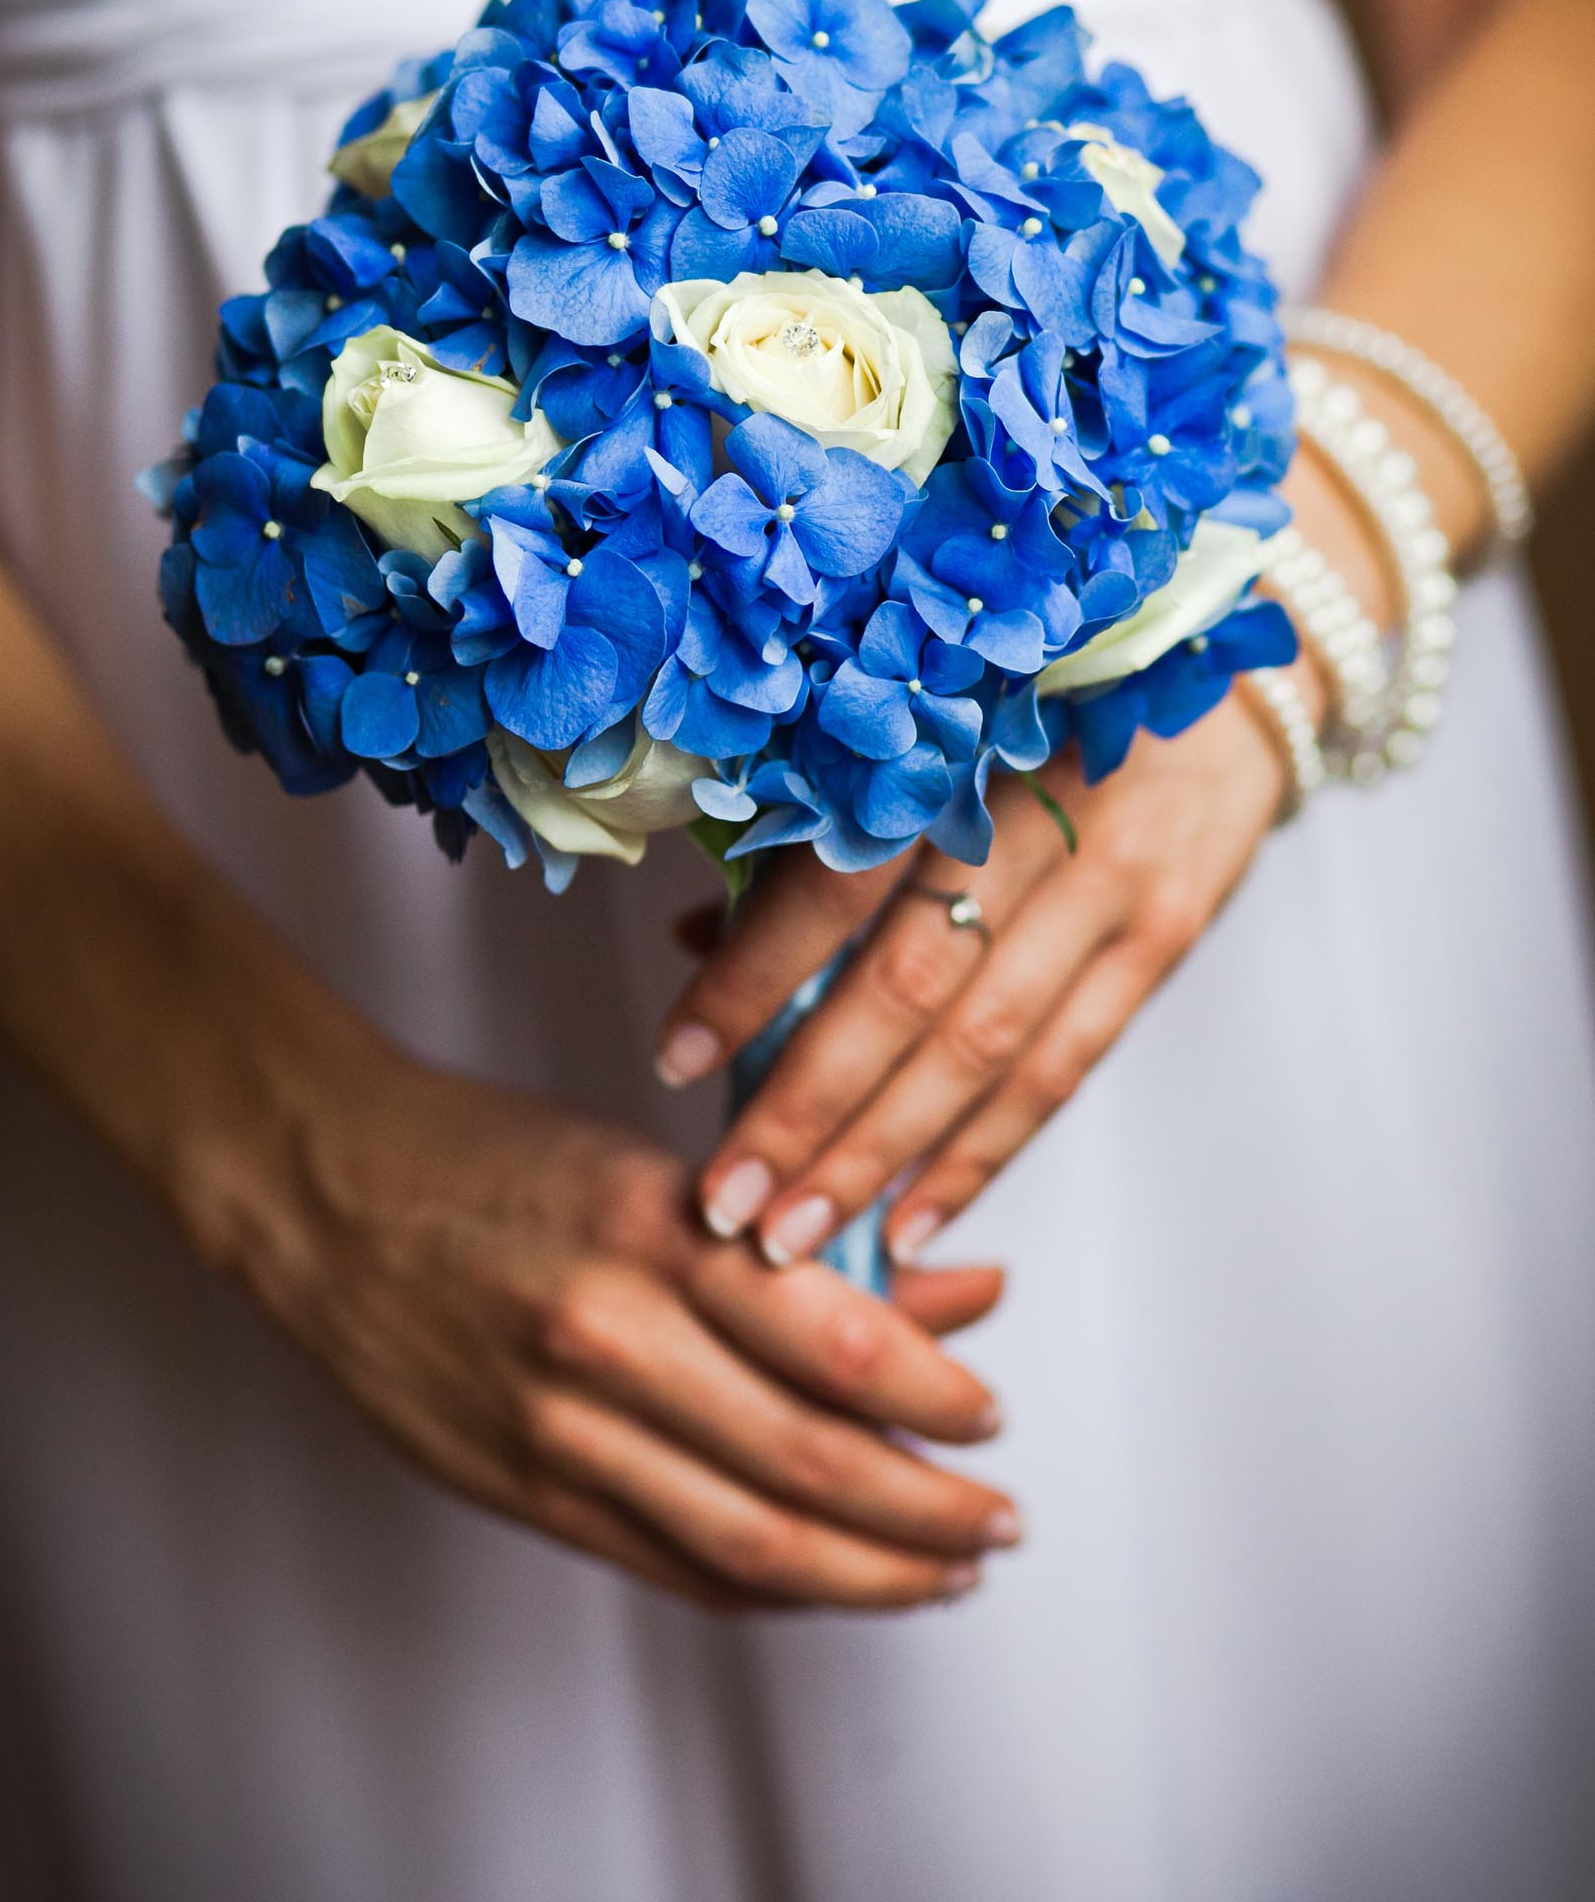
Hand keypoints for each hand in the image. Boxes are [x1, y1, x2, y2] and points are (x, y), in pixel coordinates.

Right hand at [182, 1042, 1016, 1611]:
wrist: (325, 1192)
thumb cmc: (495, 1160)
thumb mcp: (658, 1169)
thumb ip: (809, 1247)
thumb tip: (963, 1297)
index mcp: (653, 1228)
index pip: (835, 1335)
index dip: (936, 1395)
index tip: (990, 1418)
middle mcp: (608, 1334)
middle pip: (807, 1461)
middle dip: (927, 1511)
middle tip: (995, 1522)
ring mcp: (557, 1426)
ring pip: (747, 1539)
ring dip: (867, 1573)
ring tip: (942, 1574)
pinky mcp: (518, 1489)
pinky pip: (669, 1563)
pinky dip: (765, 1587)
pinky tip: (826, 1583)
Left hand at [658, 692, 1287, 1268]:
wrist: (1226, 664)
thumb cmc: (1038, 691)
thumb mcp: (928, 724)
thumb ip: (819, 828)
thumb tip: (700, 938)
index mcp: (951, 744)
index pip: (837, 882)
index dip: (753, 977)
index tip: (676, 1060)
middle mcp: (1033, 815)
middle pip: (905, 988)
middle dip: (806, 1110)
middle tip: (727, 1200)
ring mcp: (1111, 882)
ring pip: (982, 1048)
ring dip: (881, 1157)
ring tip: (796, 1237)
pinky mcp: (1164, 936)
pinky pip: (1063, 1068)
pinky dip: (982, 1154)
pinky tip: (914, 1220)